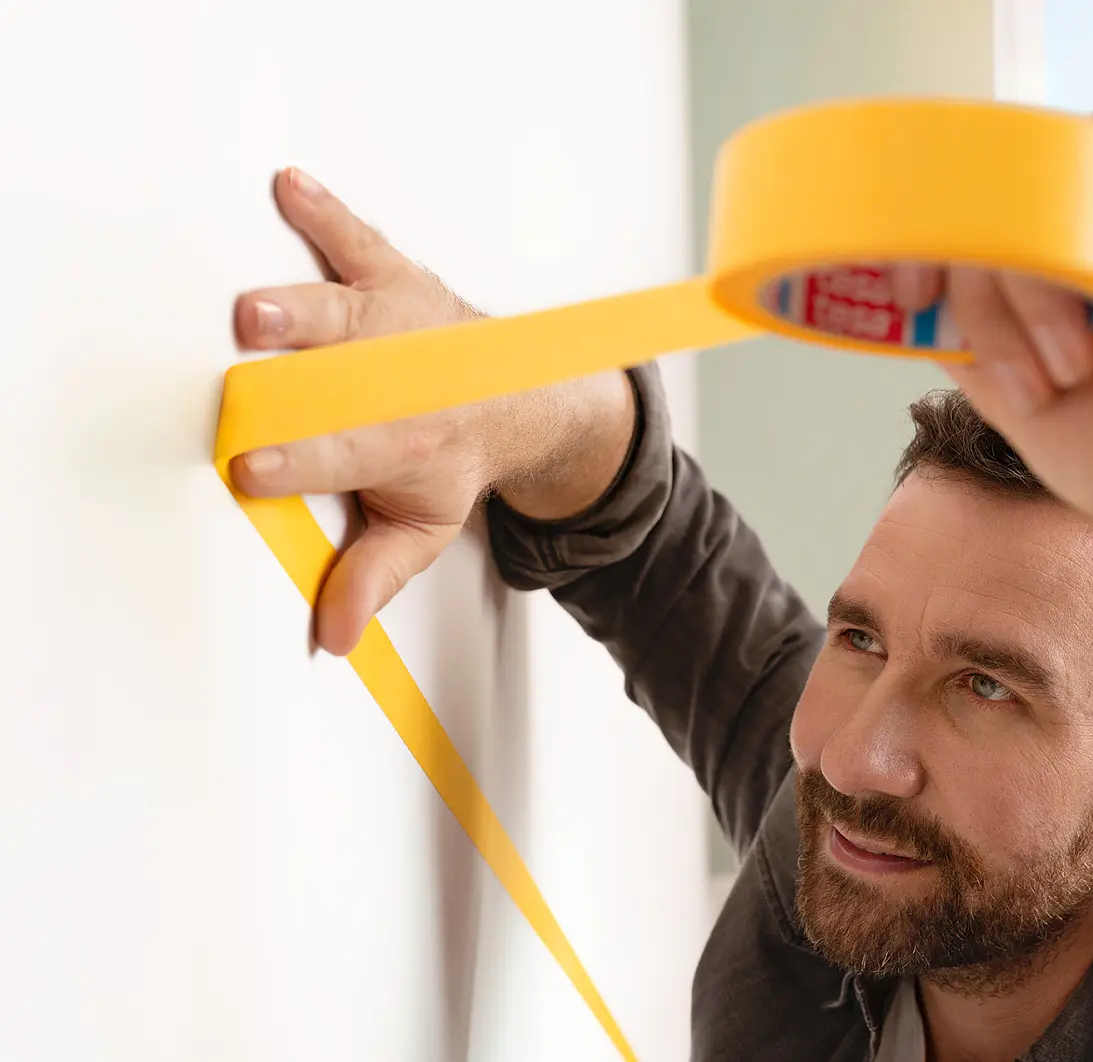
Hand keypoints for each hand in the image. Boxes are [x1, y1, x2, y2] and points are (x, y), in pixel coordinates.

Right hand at [231, 168, 632, 654]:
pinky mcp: (392, 276)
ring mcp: (395, 321)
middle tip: (242, 387)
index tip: (250, 469)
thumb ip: (375, 575)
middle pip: (335, 383)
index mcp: (400, 442)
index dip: (295, 462)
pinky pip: (356, 239)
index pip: (340, 456)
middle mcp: (398, 379)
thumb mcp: (428, 527)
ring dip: (299, 311)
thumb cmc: (457, 458)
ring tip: (254, 310)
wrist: (523, 393)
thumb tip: (332, 637)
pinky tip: (289, 187)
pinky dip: (325, 213)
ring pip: (343, 312)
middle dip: (291, 388)